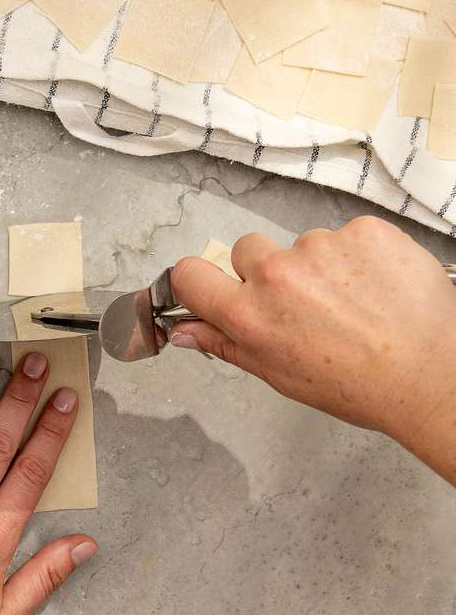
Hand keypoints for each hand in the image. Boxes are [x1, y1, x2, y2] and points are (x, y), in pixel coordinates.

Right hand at [168, 217, 455, 453]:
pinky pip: (346, 235)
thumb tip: (184, 330)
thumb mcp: (279, 374)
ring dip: (319, 266)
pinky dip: (358, 256)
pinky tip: (375, 287)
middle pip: (247, 250)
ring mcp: (322, 247)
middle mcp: (277, 275)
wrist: (432, 373)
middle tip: (303, 303)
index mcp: (250, 316)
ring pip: (302, 244)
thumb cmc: (358, 384)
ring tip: (351, 301)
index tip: (213, 287)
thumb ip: (226, 344)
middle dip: (266, 271)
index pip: (190, 274)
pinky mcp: (363, 231)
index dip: (198, 280)